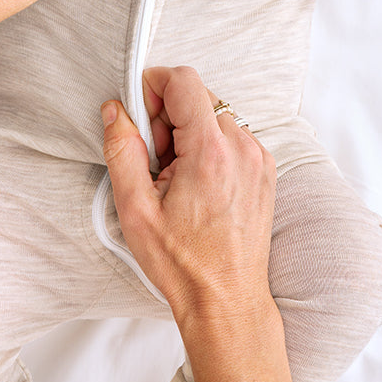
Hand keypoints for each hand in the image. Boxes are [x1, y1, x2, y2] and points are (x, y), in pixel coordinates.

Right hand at [101, 67, 293, 381]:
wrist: (227, 301)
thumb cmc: (182, 264)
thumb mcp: (135, 209)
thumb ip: (122, 150)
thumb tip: (116, 110)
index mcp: (211, 151)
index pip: (184, 80)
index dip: (153, 88)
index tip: (139, 121)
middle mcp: (243, 146)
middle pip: (198, 97)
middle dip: (168, 118)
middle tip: (154, 163)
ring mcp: (259, 158)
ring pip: (215, 117)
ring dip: (188, 135)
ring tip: (175, 181)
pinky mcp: (265, 171)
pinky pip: (231, 138)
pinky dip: (209, 149)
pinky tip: (196, 187)